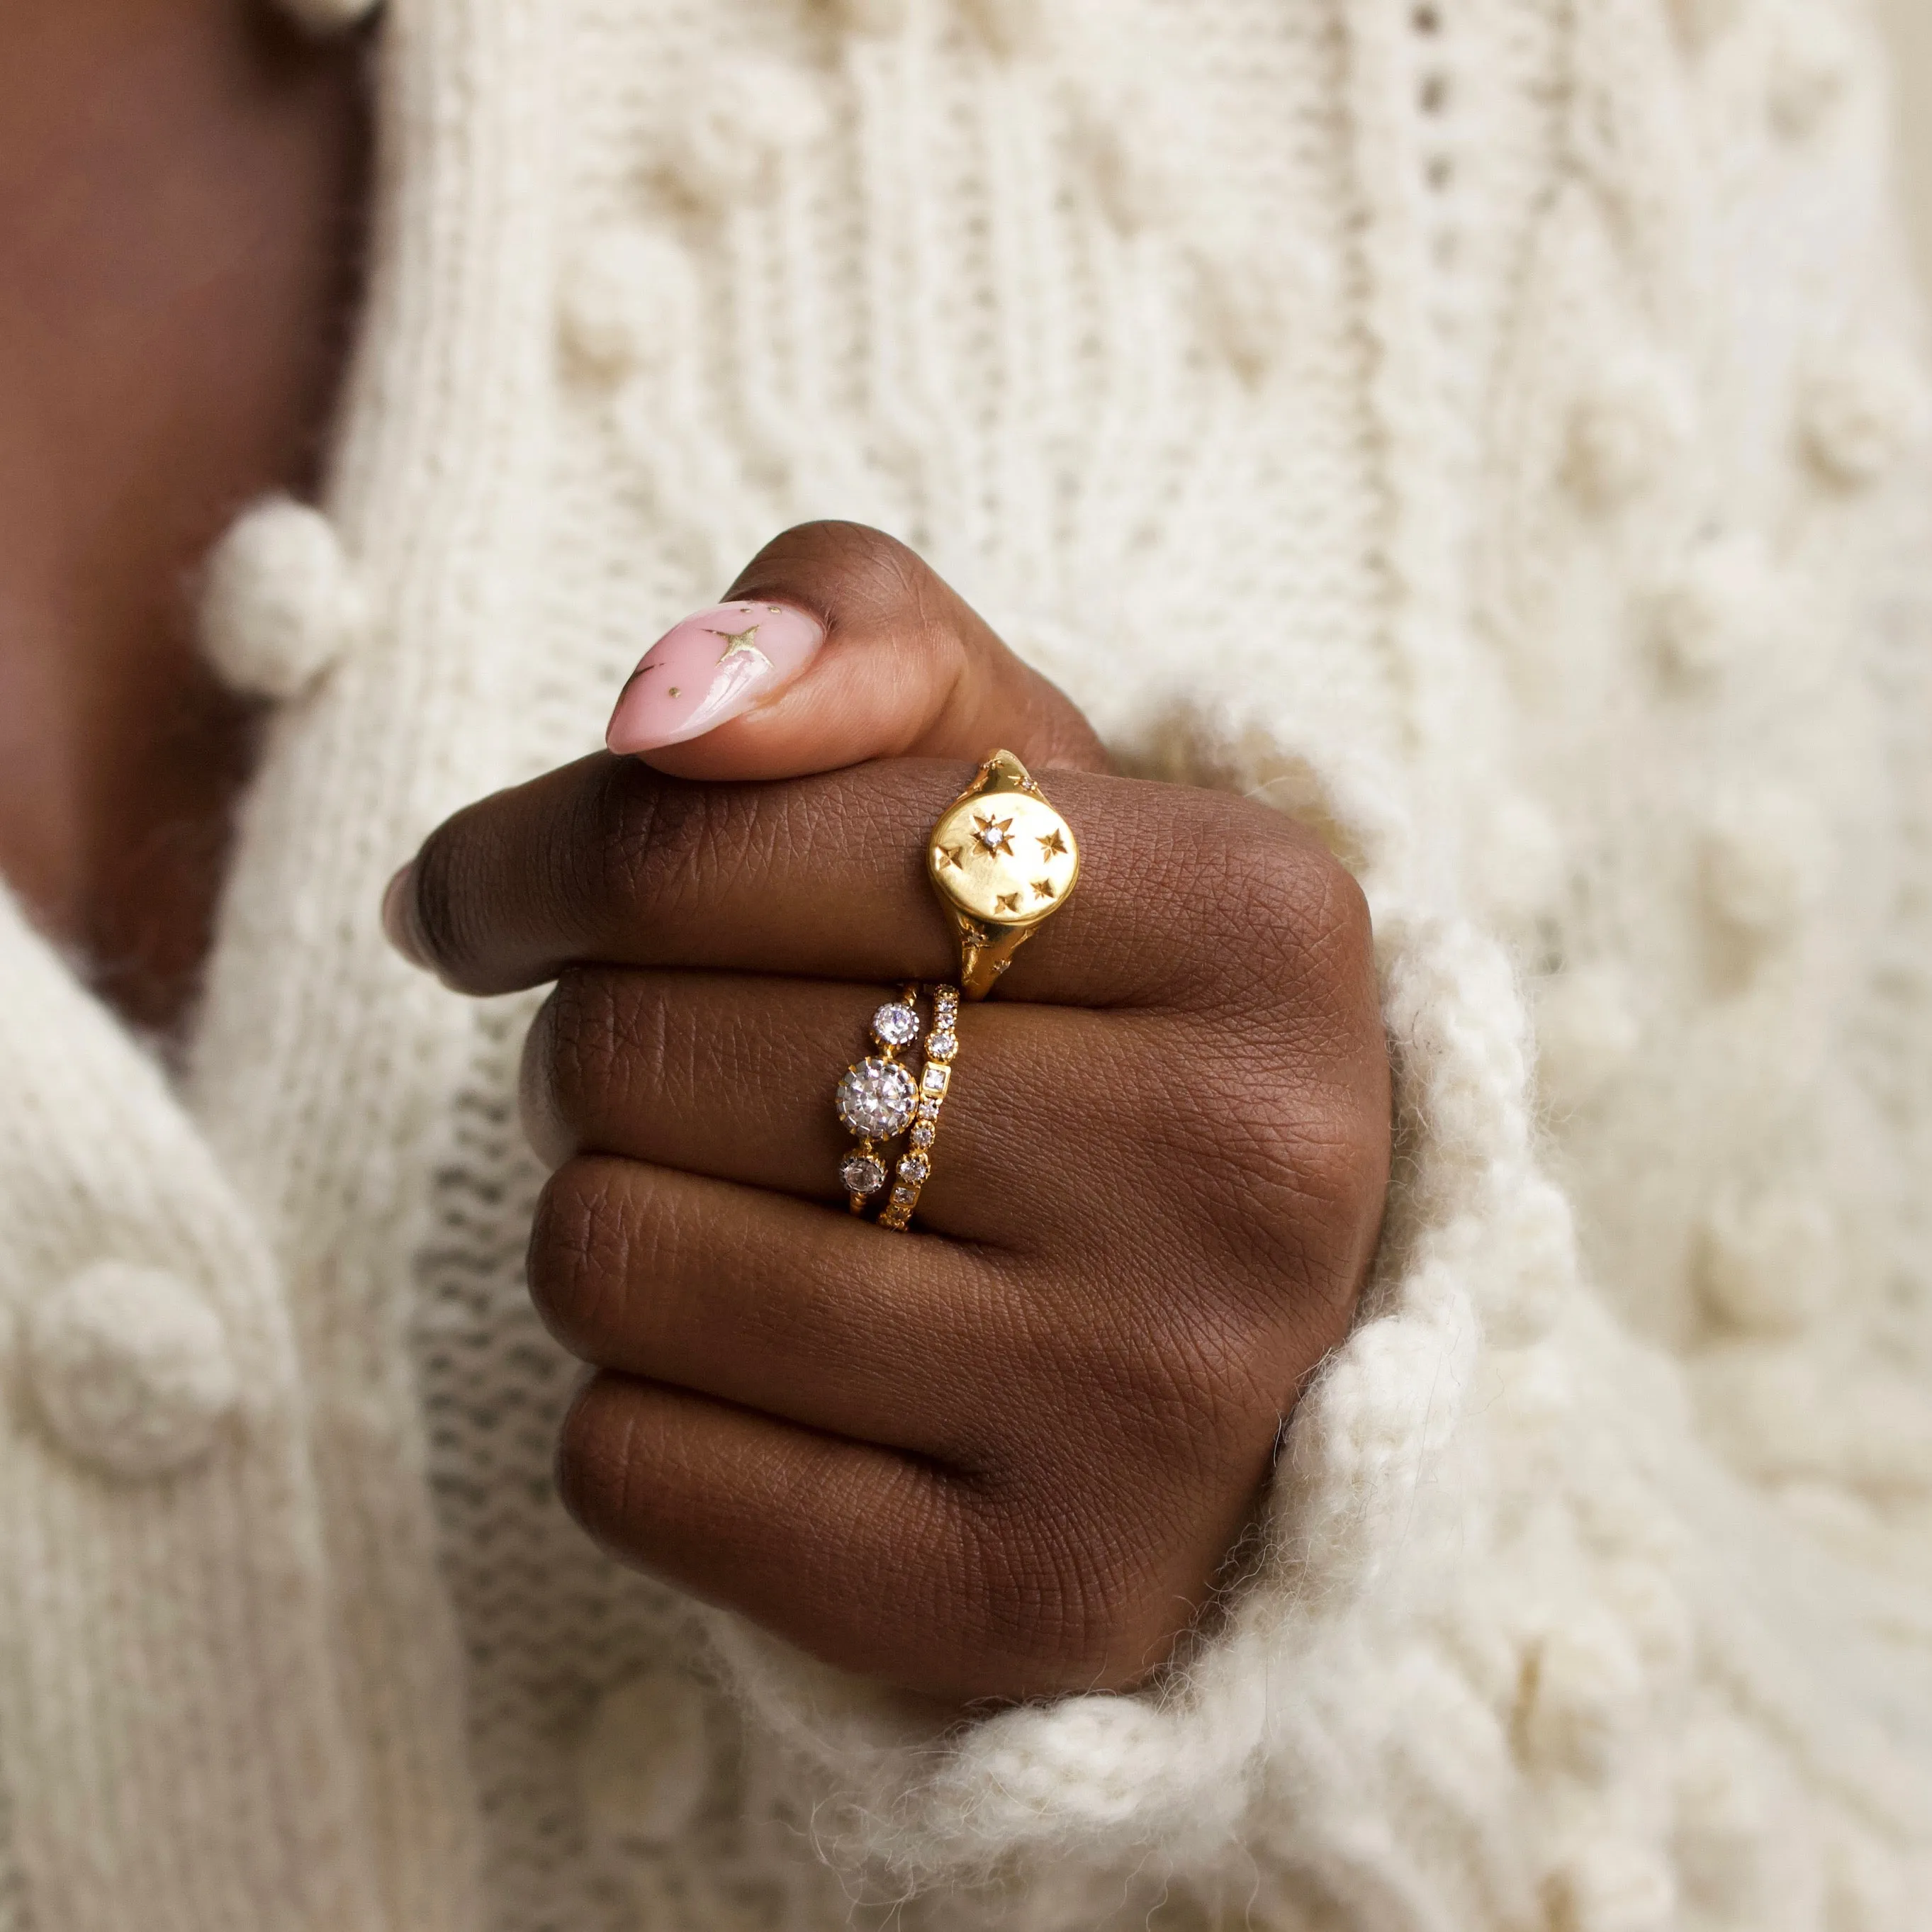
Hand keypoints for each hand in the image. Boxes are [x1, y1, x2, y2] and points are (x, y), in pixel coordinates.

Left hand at [384, 524, 1390, 1703]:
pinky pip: (634, 1469)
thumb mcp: (1015, 781)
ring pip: (616, 1258)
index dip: (543, 850)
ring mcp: (1158, 1408)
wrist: (1232, 1331)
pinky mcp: (1041, 1598)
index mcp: (1259, 917)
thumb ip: (856, 645)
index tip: (489, 894)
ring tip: (747, 1211)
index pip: (721, 835)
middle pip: (647, 1047)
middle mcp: (1248, 1168)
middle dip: (606, 1044)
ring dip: (615, 1216)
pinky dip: (636, 1406)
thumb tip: (662, 709)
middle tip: (692, 1070)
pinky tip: (770, 1377)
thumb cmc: (1079, 1010)